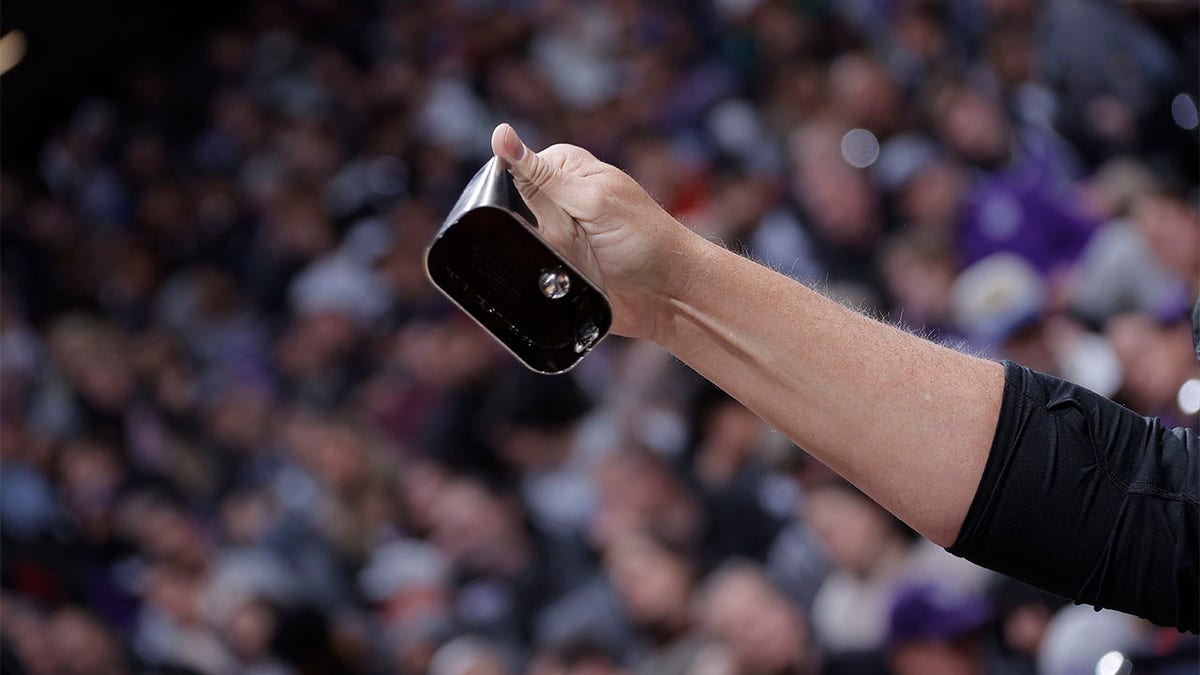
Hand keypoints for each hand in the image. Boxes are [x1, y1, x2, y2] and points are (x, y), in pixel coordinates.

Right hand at [491, 124, 693, 339]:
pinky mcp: (557, 267)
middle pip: (516, 207)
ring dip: (538, 252)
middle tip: (574, 235)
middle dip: (533, 225)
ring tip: (577, 258)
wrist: (668, 295)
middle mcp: (560, 200)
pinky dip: (538, 275)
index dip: (524, 189)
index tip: (550, 205)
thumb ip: (542, 175)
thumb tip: (501, 134)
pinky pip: (529, 267)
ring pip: (519, 240)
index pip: (521, 167)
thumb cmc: (642, 238)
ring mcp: (558, 235)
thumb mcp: (591, 200)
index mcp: (570, 169)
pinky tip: (564, 276)